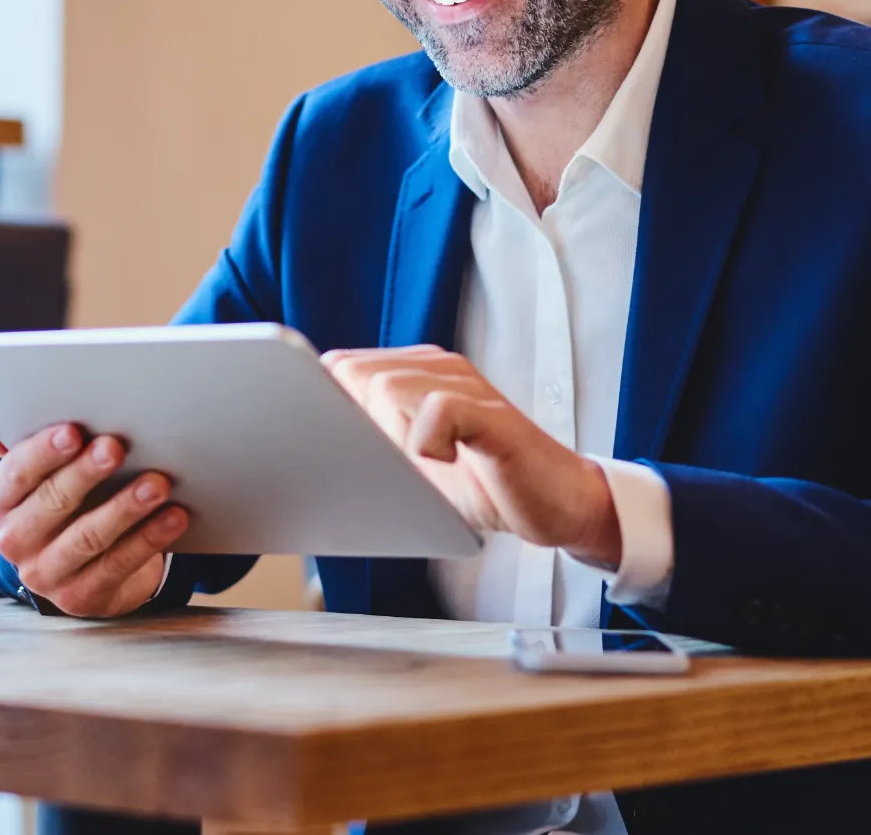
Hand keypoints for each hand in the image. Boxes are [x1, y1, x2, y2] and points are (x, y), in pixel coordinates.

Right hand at [0, 414, 188, 617]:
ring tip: (156, 484)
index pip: (16, 474)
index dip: (44, 452)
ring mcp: (46, 574)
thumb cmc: (64, 508)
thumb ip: (18, 444)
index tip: (74, 431)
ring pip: (88, 538)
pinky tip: (172, 517)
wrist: (81, 570)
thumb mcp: (40, 479)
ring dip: (124, 508)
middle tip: (115, 448)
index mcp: (0, 503)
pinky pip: (117, 566)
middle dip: (85, 473)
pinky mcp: (81, 597)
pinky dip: (148, 539)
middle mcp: (14, 541)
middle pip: (51, 504)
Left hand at [319, 346, 621, 569]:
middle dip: (355, 422)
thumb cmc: (483, 484)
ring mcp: (467, 387)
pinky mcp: (492, 415)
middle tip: (392, 459)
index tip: (337, 445)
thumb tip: (311, 438)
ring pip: (387, 387)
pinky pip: (439, 410)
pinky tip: (443, 460)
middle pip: (356, 374)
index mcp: (414, 373)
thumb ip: (371, 439)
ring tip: (421, 463)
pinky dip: (427, 441)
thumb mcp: (414, 462)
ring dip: (388, 436)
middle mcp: (439, 368)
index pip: (341, 367)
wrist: (559, 502)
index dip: (328, 407)